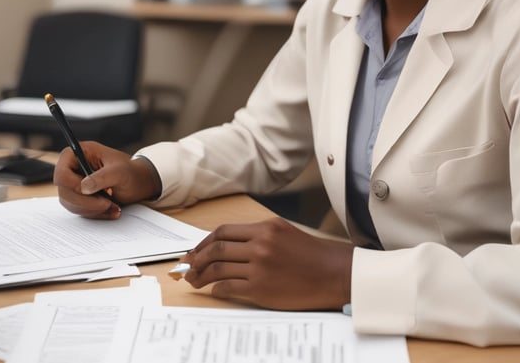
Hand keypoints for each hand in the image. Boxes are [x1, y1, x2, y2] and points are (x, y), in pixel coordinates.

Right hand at [53, 141, 159, 218]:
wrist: (139, 183)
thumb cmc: (131, 172)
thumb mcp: (120, 171)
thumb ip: (102, 177)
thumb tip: (84, 187)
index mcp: (80, 153)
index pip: (62, 171)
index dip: (71, 184)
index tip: (88, 191)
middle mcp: (74, 168)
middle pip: (64, 191)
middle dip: (86, 201)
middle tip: (106, 202)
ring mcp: (75, 184)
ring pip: (70, 203)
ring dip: (92, 209)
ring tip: (112, 206)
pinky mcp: (80, 198)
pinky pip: (79, 211)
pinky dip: (95, 213)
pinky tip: (111, 209)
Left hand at [182, 218, 352, 309]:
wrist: (333, 273)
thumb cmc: (310, 255)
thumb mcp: (283, 232)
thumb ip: (257, 235)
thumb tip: (228, 245)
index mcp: (264, 228)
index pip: (224, 231)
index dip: (204, 242)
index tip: (195, 251)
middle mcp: (260, 244)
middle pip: (216, 249)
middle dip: (196, 259)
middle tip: (186, 266)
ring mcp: (259, 266)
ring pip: (218, 268)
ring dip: (201, 275)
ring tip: (193, 281)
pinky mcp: (261, 288)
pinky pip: (228, 287)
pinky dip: (216, 289)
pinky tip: (213, 291)